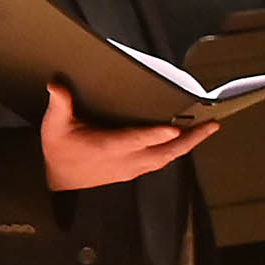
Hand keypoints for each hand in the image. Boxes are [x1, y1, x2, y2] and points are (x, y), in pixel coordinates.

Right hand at [38, 80, 213, 191]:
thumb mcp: (54, 125)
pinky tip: (188, 141)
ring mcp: (132, 169)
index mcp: (106, 148)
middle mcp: (124, 161)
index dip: (154, 136)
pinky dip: (178, 151)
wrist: (56, 180)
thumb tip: (56, 84)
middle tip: (211, 125)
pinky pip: (162, 162)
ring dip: (188, 145)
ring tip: (207, 129)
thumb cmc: (58, 150)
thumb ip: (60, 104)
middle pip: (163, 153)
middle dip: (190, 140)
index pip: (134, 140)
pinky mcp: (135, 172)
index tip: (174, 129)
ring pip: (166, 158)